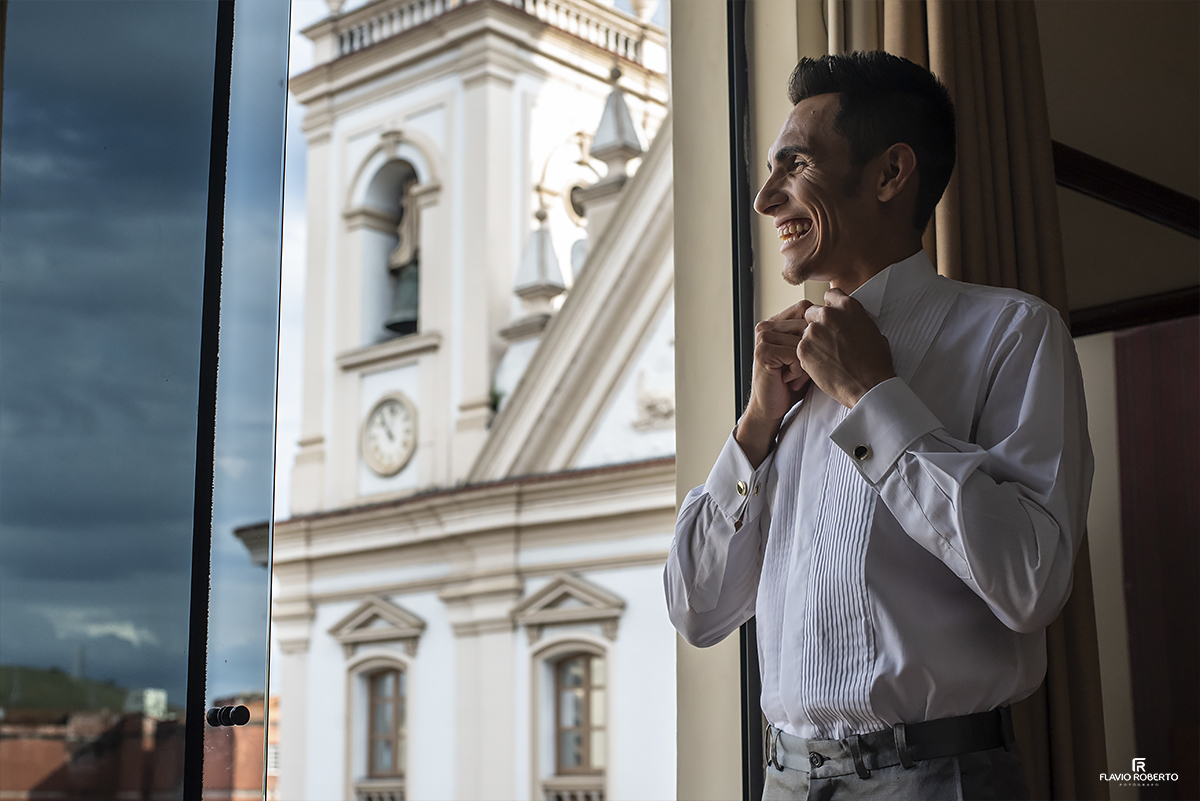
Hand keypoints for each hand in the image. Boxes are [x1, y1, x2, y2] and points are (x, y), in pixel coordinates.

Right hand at [736, 299, 812, 466]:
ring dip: (805, 362)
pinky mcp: (764, 351)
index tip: (808, 353)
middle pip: (806, 324)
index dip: (815, 330)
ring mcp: (763, 338)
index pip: (805, 308)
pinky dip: (798, 371)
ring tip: (792, 374)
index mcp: (774, 322)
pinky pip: (796, 354)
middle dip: (809, 350)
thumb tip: (840, 317)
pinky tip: (788, 379)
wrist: (771, 408)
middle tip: (796, 369)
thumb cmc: (791, 382)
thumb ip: (813, 333)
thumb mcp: (805, 353)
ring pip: (804, 340)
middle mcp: (766, 326)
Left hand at [798, 288, 895, 407]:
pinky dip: (807, 355)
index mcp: (848, 306)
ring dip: (812, 340)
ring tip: (826, 356)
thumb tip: (849, 320)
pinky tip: (821, 364)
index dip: (830, 308)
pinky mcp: (803, 349)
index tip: (831, 318)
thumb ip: (854, 319)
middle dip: (817, 324)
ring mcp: (813, 331)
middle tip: (826, 340)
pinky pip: (800, 347)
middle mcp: (828, 315)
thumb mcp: (872, 330)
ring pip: (805, 331)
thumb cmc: (875, 362)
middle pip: (812, 312)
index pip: (830, 296)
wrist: (868, 386)